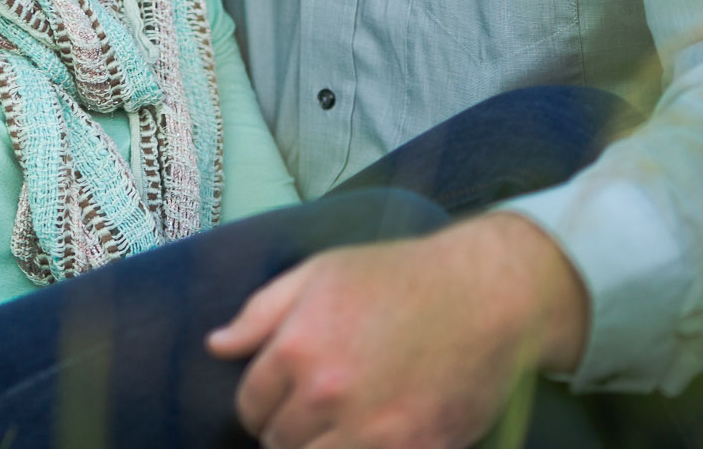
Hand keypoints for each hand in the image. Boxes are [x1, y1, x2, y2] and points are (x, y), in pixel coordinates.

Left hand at [206, 213, 588, 448]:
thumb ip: (260, 312)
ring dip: (319, 447)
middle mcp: (328, 394)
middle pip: (279, 443)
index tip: (281, 395)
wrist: (484, 296)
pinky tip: (370, 433)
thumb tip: (218, 346)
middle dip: (289, 428)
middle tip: (315, 409)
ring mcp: (372, 430)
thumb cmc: (399, 278)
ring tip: (339, 424)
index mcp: (298, 348)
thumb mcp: (321, 272)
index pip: (250, 406)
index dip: (262, 402)